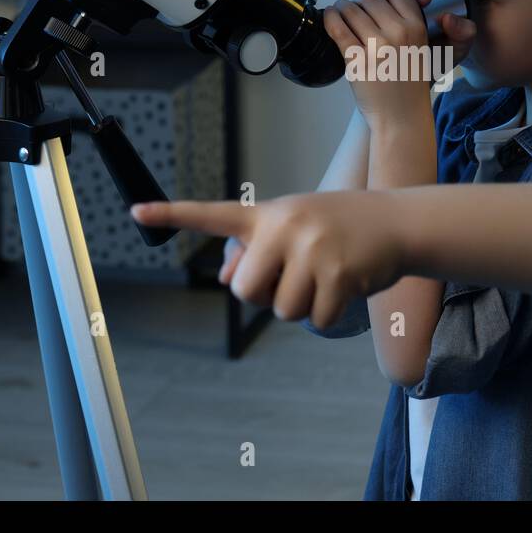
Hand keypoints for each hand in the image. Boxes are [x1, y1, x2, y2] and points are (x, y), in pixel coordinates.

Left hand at [133, 192, 405, 328]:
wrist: (396, 222)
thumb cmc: (337, 228)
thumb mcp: (295, 228)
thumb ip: (258, 251)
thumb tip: (230, 281)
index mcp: (267, 215)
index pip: (213, 215)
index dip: (172, 216)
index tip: (135, 212)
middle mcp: (285, 227)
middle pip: (246, 291)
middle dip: (265, 297)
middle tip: (293, 278)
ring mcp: (312, 250)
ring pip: (281, 311)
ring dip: (301, 307)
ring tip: (324, 277)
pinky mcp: (338, 273)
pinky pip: (314, 319)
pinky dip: (328, 314)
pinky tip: (344, 287)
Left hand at [323, 0, 470, 126]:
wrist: (402, 116)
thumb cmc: (408, 81)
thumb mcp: (418, 45)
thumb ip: (402, 16)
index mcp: (417, 27)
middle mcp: (398, 33)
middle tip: (354, 7)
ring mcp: (377, 47)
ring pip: (351, 9)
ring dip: (342, 6)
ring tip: (340, 12)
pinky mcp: (357, 60)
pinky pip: (338, 28)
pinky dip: (330, 18)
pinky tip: (329, 17)